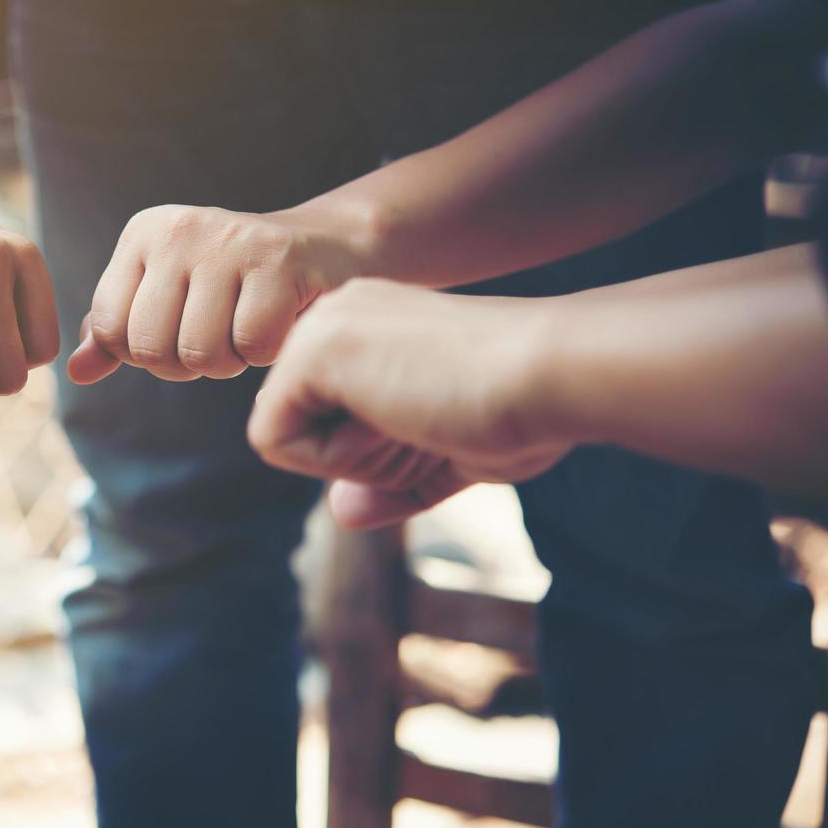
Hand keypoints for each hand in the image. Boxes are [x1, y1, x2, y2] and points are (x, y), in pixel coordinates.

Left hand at [69, 203, 367, 384]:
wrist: (329, 250)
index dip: (147, 354)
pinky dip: (266, 353)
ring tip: (247, 326)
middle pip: (152, 349)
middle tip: (220, 335)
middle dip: (187, 365)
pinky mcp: (278, 261)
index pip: (111, 330)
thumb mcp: (169, 300)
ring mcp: (229, 241)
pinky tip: (280, 321)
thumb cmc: (237, 285)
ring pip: (200, 354)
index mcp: (143, 234)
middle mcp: (179, 228)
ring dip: (229, 362)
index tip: (181, 332)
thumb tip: (75, 373)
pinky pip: (250, 347)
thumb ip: (118, 336)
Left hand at [247, 279, 570, 527]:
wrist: (554, 377)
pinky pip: (273, 440)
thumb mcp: (450, 452)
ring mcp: (318, 328)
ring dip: (352, 459)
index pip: (321, 416)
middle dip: (360, 457)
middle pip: (298, 427)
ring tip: (415, 418)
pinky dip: (333, 459)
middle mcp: (335, 315)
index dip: (373, 453)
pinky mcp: (309, 352)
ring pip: (282, 435)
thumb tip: (340, 512)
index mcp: (367, 324)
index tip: (435, 422)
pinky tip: (394, 421)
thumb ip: (392, 481)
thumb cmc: (526, 412)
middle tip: (427, 423)